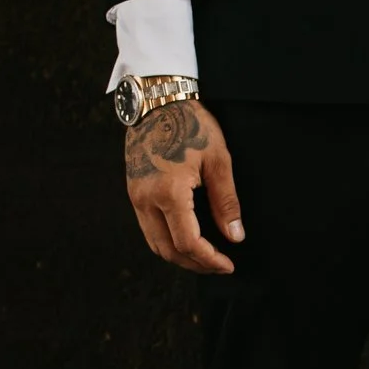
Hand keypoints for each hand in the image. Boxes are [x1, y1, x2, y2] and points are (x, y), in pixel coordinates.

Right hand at [124, 98, 241, 272]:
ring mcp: (136, 197)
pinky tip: (185, 240)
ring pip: (155, 243)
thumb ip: (226, 202)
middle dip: (195, 264)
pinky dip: (167, 242)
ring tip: (204, 258)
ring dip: (179, 256)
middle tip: (219, 266)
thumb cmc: (191, 124)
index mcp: (169, 192)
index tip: (228, 265)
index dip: (210, 259)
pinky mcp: (133, 192)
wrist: (157, 102)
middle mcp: (146, 199)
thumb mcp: (218, 160)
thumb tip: (235, 236)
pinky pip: (148, 229)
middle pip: (169, 250)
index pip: (188, 242)